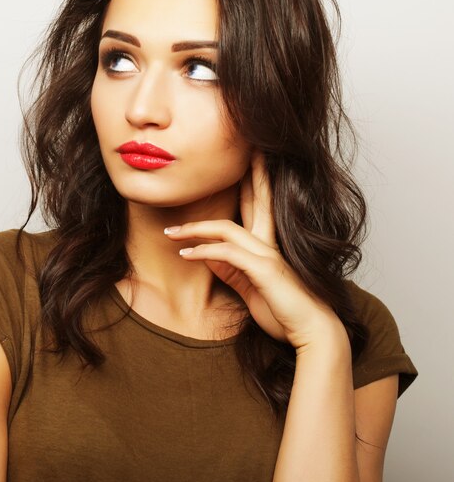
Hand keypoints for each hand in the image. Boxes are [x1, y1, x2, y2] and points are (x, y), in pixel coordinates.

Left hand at [164, 148, 342, 349]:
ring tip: (171, 232)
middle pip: (256, 198)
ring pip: (227, 228)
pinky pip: (227, 254)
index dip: (253, 180)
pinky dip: (204, 251)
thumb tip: (205, 254)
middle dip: (247, 172)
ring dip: (195, 229)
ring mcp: (268, 254)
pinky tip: (186, 254)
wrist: (311, 332)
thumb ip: (231, 268)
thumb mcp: (250, 286)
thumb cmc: (284, 311)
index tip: (245, 160)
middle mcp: (270, 243)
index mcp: (269, 244)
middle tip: (241, 148)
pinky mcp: (263, 270)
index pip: (259, 204)